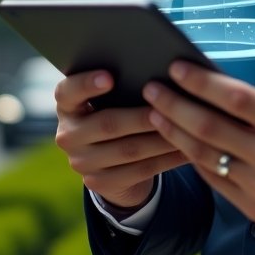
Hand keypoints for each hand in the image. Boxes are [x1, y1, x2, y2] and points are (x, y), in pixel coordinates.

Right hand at [54, 70, 187, 210]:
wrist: (109, 159)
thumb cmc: (117, 109)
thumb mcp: (110, 97)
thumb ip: (122, 83)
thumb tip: (156, 70)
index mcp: (67, 105)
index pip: (68, 92)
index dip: (87, 84)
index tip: (110, 77)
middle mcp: (68, 135)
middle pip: (107, 124)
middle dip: (141, 116)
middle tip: (168, 107)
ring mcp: (81, 162)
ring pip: (128, 150)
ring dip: (160, 139)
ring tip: (186, 127)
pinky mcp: (99, 183)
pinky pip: (139, 171)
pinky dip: (166, 159)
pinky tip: (186, 149)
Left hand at [144, 48, 254, 238]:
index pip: (237, 99)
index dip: (203, 82)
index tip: (177, 67)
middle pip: (211, 127)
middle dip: (175, 105)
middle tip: (151, 88)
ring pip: (206, 156)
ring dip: (175, 133)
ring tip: (154, 113)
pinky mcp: (254, 207)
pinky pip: (215, 181)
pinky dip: (194, 160)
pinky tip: (179, 142)